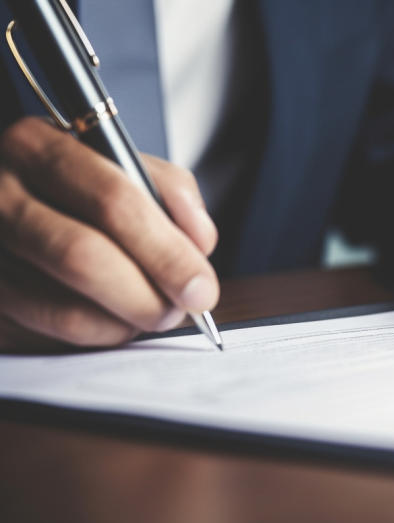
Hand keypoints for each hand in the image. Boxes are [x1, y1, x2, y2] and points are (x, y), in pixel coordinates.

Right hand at [0, 117, 218, 350]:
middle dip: (149, 294)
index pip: (113, 200)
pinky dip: (100, 333)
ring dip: (128, 320)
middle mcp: (0, 193)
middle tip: (183, 308)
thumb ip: (170, 192)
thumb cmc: (77, 181)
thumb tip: (198, 245)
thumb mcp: (124, 161)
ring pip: (65, 305)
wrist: (11, 194)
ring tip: (157, 312)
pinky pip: (50, 329)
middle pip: (83, 256)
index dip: (165, 251)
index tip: (201, 285)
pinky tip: (120, 319)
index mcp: (39, 146)